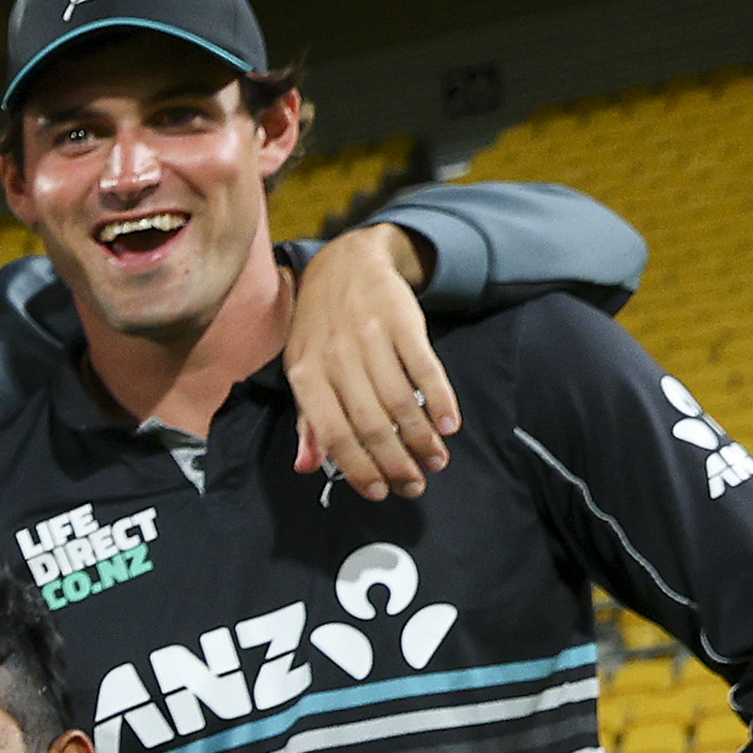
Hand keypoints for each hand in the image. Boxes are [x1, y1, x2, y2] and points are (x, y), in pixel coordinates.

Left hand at [284, 224, 457, 498]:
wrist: (346, 261)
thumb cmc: (320, 327)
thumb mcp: (302, 368)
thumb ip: (307, 420)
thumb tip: (306, 467)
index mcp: (304, 375)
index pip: (331, 434)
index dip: (357, 468)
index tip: (380, 492)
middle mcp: (335, 357)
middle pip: (370, 424)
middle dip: (396, 463)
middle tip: (415, 486)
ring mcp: (369, 337)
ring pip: (400, 401)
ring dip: (422, 438)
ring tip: (436, 461)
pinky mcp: (402, 321)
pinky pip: (425, 368)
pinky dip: (441, 399)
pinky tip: (451, 424)